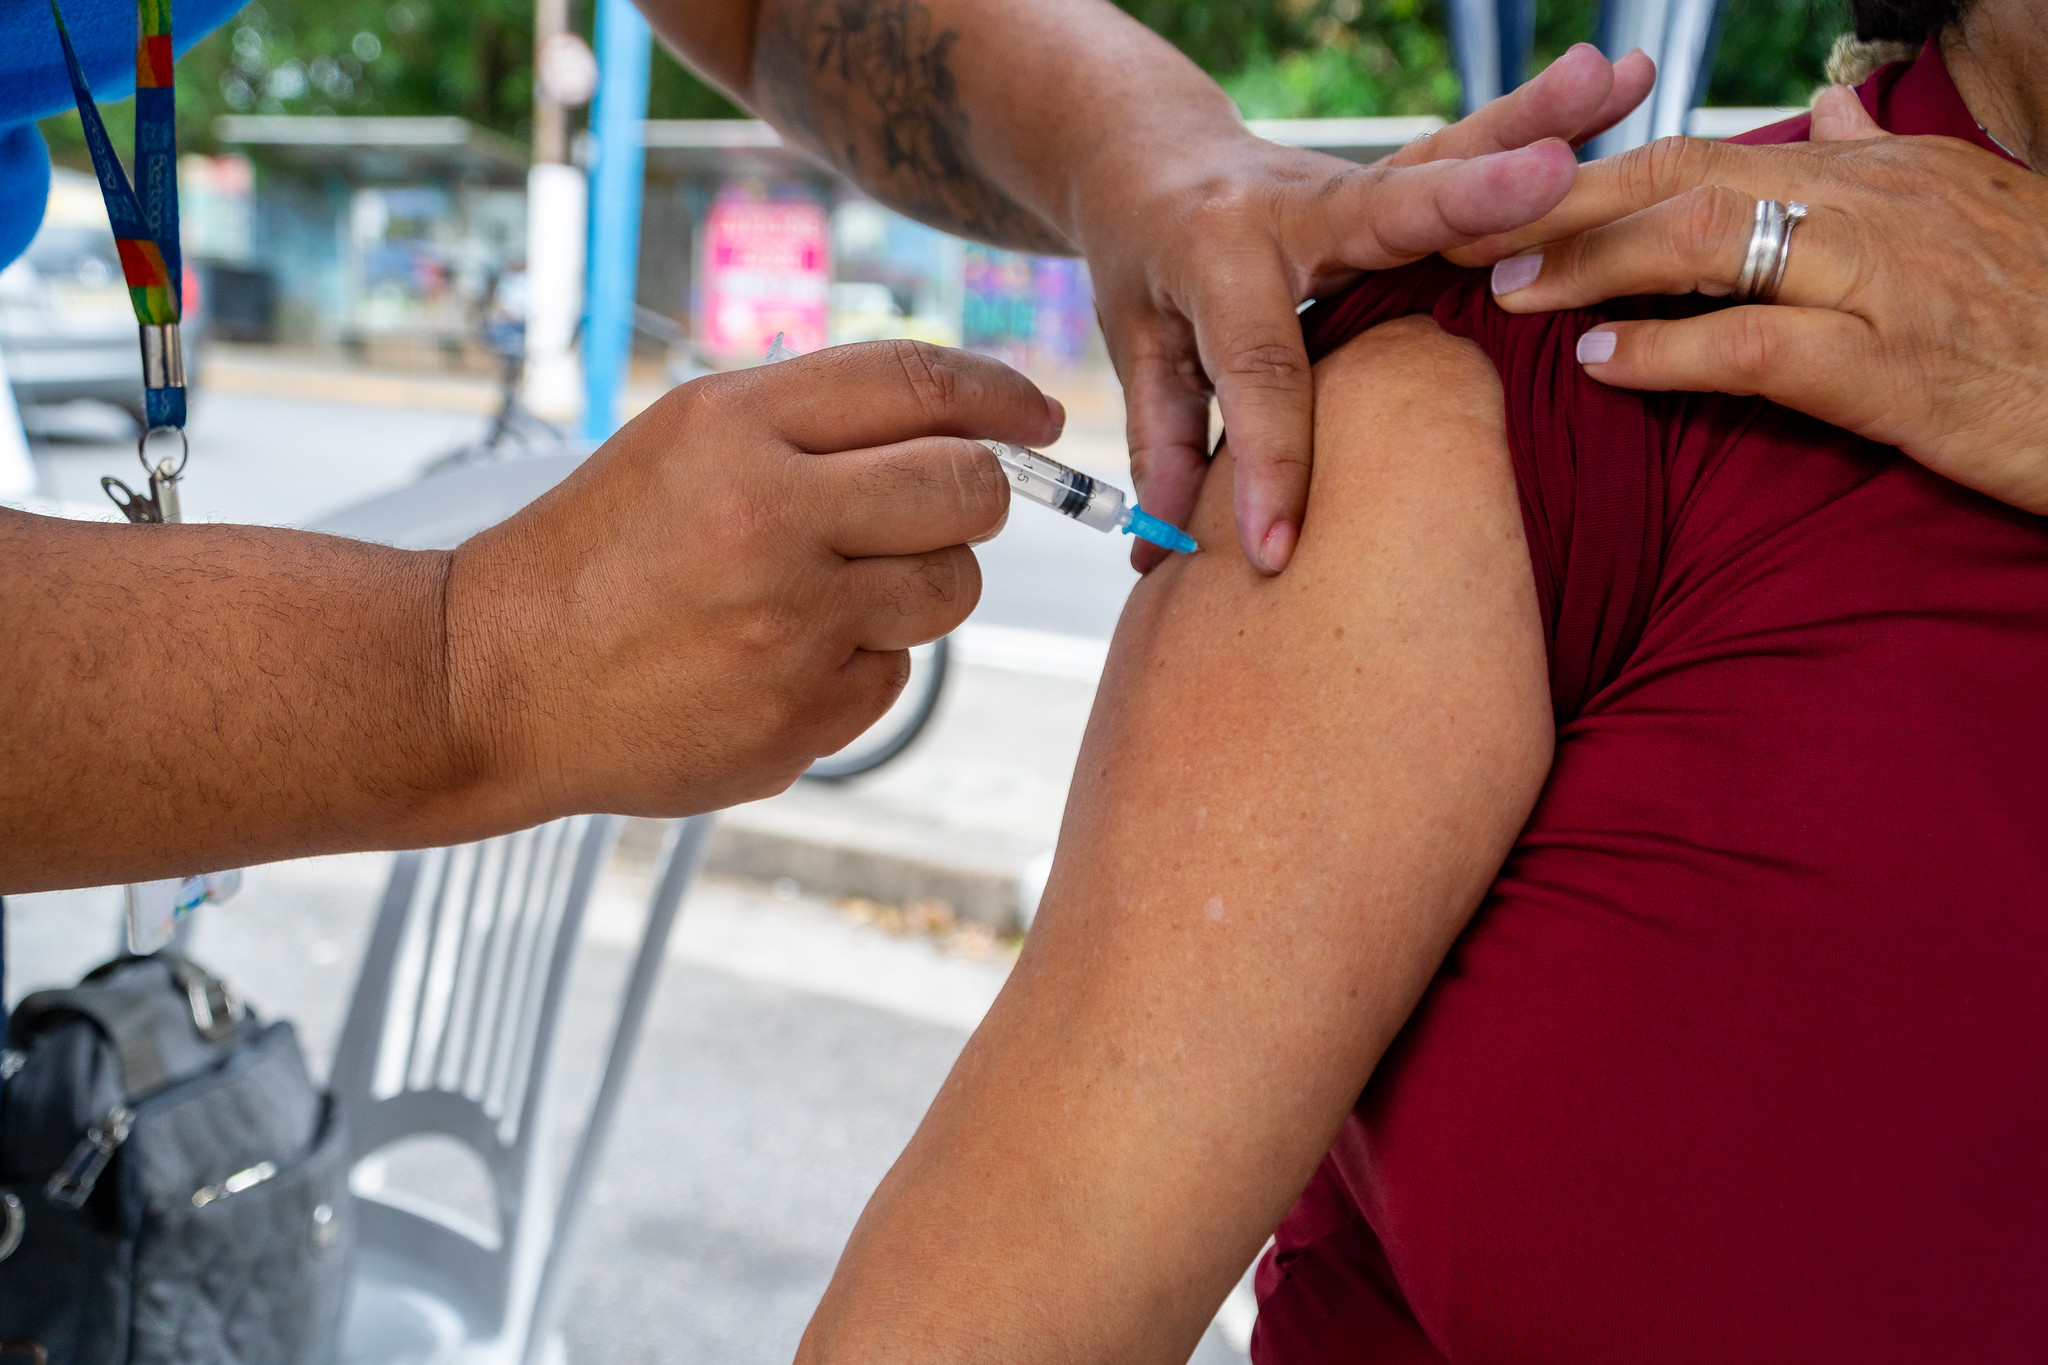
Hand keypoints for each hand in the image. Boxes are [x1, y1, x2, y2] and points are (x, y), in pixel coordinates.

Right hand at [444, 340, 1056, 817]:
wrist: (493, 679)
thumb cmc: (601, 549)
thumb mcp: (686, 439)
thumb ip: (817, 420)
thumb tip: (973, 422)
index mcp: (736, 429)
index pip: (922, 383)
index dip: (1002, 395)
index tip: (1039, 416)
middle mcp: (771, 521)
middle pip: (968, 491)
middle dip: (977, 495)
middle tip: (940, 508)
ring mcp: (790, 630)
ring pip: (950, 589)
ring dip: (922, 582)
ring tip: (833, 589)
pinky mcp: (798, 721)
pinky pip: (896, 676)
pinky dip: (864, 663)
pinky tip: (782, 659)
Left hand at [1079, 42, 1655, 572]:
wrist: (1148, 156)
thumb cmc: (1144, 263)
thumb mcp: (1136, 346)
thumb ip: (1163, 442)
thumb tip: (1165, 558)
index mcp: (1216, 254)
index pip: (1259, 367)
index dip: (1271, 461)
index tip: (1279, 550)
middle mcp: (1297, 206)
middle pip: (1390, 210)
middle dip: (1470, 202)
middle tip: (1546, 178)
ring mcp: (1356, 185)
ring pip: (1452, 156)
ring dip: (1540, 120)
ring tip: (1622, 77)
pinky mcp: (1397, 182)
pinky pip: (1475, 155)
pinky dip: (1549, 118)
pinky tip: (1627, 78)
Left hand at [1471, 86, 2047, 513]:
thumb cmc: (2044, 314)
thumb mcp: (1970, 211)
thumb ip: (1879, 162)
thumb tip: (1819, 110)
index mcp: (1877, 172)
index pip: (1703, 155)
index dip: (1595, 176)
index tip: (1510, 201)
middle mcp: (1873, 206)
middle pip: (1682, 180)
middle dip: (1561, 204)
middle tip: (1467, 232)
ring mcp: (1883, 282)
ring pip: (1703, 243)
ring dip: (1588, 266)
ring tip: (1507, 292)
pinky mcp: (1894, 368)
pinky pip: (1753, 344)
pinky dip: (1663, 352)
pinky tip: (1597, 365)